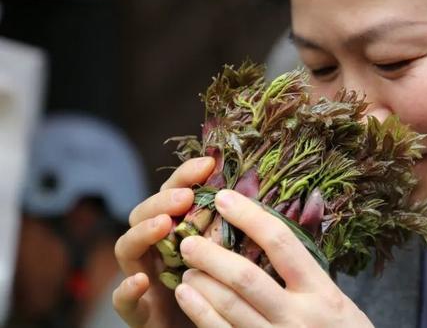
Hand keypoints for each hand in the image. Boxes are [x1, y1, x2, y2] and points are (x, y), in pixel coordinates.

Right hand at [113, 157, 215, 327]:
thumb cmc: (222, 294)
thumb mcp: (228, 256)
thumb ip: (231, 229)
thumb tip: (256, 194)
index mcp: (178, 230)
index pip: (174, 194)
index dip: (186, 175)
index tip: (209, 163)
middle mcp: (155, 250)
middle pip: (144, 214)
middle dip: (162, 201)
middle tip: (184, 196)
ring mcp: (142, 277)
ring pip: (127, 248)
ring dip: (143, 232)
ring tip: (164, 225)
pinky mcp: (138, 313)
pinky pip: (122, 301)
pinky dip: (126, 290)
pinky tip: (140, 281)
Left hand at [174, 189, 373, 327]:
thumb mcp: (335, 301)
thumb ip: (304, 276)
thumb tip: (264, 236)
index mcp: (322, 293)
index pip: (282, 244)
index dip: (250, 217)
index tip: (224, 198)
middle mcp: (300, 318)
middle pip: (247, 278)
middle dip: (212, 255)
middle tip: (189, 239)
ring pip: (229, 308)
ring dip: (201, 283)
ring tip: (185, 266)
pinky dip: (200, 314)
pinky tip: (187, 297)